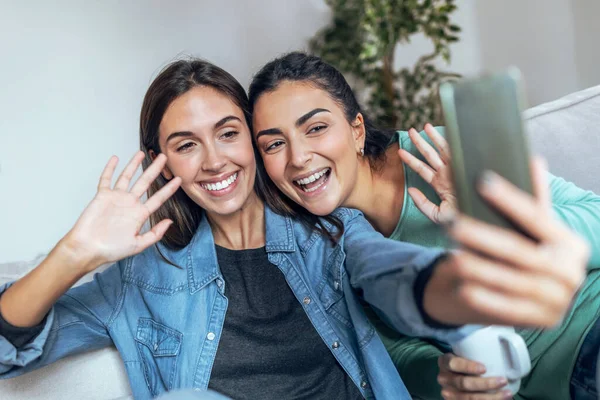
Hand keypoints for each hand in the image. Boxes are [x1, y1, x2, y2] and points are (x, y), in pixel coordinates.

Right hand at [62, 152, 181, 269]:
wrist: (88, 249)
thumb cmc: (111, 250)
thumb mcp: (138, 244)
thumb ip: (155, 234)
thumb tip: (169, 221)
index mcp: (139, 214)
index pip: (158, 198)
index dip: (169, 189)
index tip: (179, 179)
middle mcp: (129, 204)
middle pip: (145, 182)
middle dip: (155, 169)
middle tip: (164, 157)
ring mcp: (116, 198)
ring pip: (127, 177)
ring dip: (134, 165)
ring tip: (142, 153)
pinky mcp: (102, 196)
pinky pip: (106, 179)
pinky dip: (110, 169)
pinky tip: (115, 159)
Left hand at [399, 123, 456, 223]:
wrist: (480, 219)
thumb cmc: (461, 220)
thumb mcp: (438, 215)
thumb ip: (422, 204)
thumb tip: (410, 190)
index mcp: (439, 184)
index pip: (421, 169)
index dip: (410, 160)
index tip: (400, 152)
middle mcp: (446, 174)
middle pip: (429, 155)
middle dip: (420, 143)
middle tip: (410, 131)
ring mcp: (455, 169)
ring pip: (442, 149)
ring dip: (433, 137)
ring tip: (424, 126)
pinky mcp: (465, 166)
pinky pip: (456, 150)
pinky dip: (451, 140)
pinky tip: (445, 131)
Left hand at [425, 157, 588, 326]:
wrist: (540, 303)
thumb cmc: (533, 255)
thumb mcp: (538, 232)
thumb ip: (535, 201)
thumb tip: (533, 160)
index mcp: (571, 244)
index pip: (537, 217)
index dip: (509, 199)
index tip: (482, 181)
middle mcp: (570, 272)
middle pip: (518, 250)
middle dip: (481, 235)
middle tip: (451, 223)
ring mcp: (558, 300)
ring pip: (509, 280)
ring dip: (477, 267)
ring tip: (450, 253)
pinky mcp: (542, 321)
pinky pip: (507, 308)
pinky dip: (484, 297)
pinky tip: (462, 286)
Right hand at [437, 354, 511, 399]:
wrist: (454, 378)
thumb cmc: (464, 362)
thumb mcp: (463, 355)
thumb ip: (472, 352)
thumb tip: (499, 344)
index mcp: (445, 362)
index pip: (454, 364)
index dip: (468, 367)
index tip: (484, 368)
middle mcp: (443, 378)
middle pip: (463, 383)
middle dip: (485, 384)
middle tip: (503, 380)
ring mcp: (448, 393)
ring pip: (469, 398)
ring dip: (490, 397)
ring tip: (507, 393)